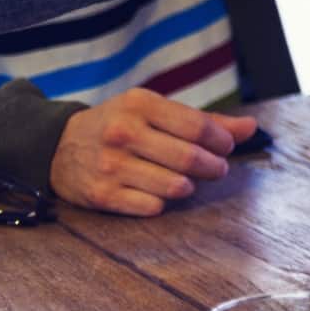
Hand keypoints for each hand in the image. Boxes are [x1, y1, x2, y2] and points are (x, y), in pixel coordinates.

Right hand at [49, 88, 255, 216]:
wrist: (58, 146)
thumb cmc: (121, 124)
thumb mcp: (156, 111)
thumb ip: (204, 120)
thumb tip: (252, 128)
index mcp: (141, 104)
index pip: (197, 125)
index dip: (221, 140)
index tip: (227, 148)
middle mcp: (123, 132)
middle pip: (188, 157)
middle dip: (212, 166)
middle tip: (217, 169)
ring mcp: (110, 165)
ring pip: (172, 185)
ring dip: (189, 186)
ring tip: (190, 182)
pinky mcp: (100, 195)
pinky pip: (148, 206)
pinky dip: (162, 203)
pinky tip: (161, 195)